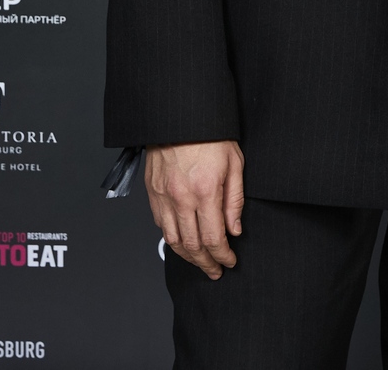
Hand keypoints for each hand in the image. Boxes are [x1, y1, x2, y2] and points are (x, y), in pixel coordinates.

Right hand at [146, 140, 244, 277]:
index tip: (230, 261)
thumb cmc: (210, 136)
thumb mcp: (234, 164)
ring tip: (200, 262)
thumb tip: (235, 229)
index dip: (222, 256)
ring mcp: (163, 197)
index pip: (213, 238)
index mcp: (204, 191)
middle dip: (206, 263)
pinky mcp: (153, 193)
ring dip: (187, 257)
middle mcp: (181, 199)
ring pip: (173, 240)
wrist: (180, 118)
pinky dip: (172, 239)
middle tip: (216, 270)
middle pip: (192, 245)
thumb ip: (235, 201)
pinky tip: (182, 243)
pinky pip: (160, 226)